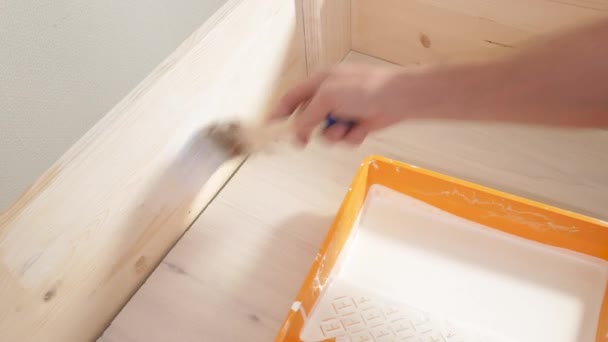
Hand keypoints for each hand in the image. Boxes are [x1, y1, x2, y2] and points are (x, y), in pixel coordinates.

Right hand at [266, 64, 414, 145]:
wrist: (398, 98)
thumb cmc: (363, 89)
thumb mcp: (328, 97)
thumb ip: (307, 114)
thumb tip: (297, 131)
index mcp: (320, 82)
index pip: (293, 97)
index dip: (279, 111)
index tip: (270, 126)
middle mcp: (331, 96)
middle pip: (307, 118)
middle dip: (308, 130)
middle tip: (303, 142)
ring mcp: (345, 111)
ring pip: (326, 132)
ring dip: (333, 135)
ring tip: (345, 128)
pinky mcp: (358, 124)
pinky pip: (344, 138)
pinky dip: (350, 137)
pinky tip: (360, 130)